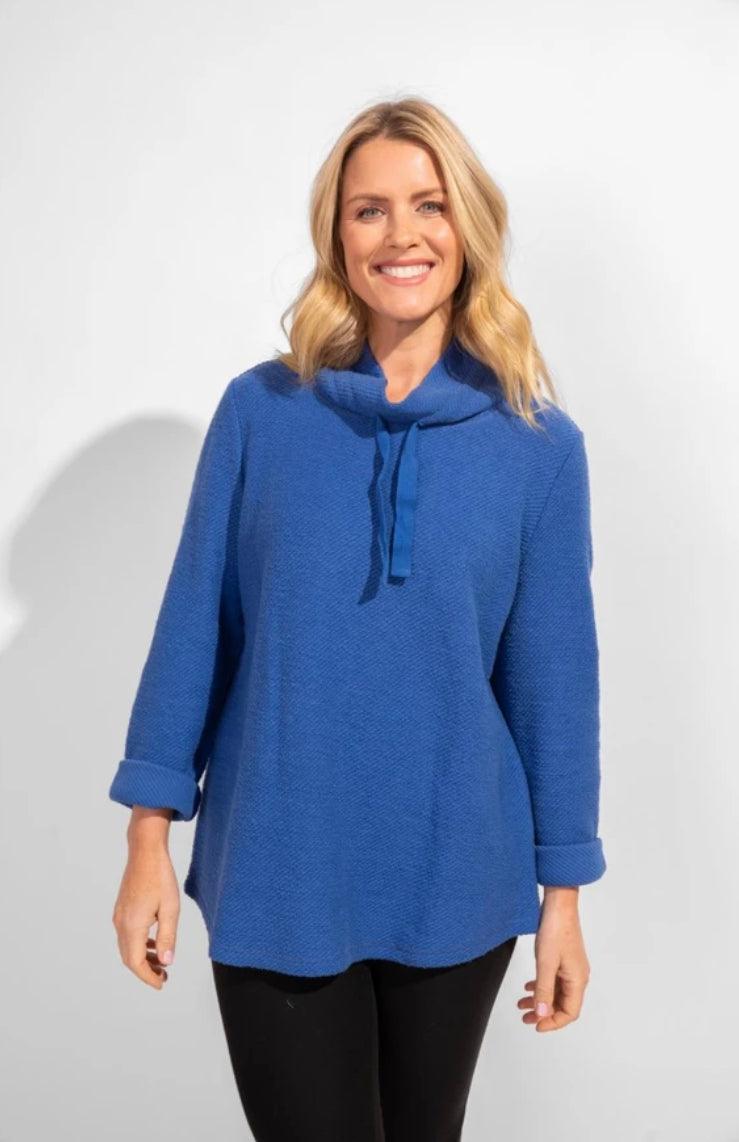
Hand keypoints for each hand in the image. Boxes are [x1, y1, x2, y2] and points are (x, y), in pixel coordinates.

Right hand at [112, 840, 179, 988]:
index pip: (136, 962)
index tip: (162, 984)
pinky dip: (139, 946)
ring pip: (127, 948)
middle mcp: (121, 923)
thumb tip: (166, 963)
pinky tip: (154, 944)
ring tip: (161, 964)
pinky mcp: (121, 910)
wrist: (145, 852)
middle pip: (129, 958)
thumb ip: (168, 937)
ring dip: (142, 959)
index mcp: (133, 925)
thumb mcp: (171, 908)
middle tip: (163, 977)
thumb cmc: (160, 877)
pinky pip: (127, 936)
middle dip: (145, 971)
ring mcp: (119, 916)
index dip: (148, 977)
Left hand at [517, 888, 590, 1031]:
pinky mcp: (563, 958)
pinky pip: (554, 980)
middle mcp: (577, 976)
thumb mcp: (545, 963)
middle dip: (544, 1013)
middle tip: (526, 1018)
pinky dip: (541, 986)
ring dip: (540, 1000)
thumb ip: (544, 990)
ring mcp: (571, 967)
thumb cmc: (556, 929)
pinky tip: (528, 987)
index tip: (536, 1025)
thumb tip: (543, 1014)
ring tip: (522, 1004)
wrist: (559, 904)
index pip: (569, 1012)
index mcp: (578, 980)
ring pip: (556, 992)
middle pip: (563, 1004)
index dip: (553, 1022)